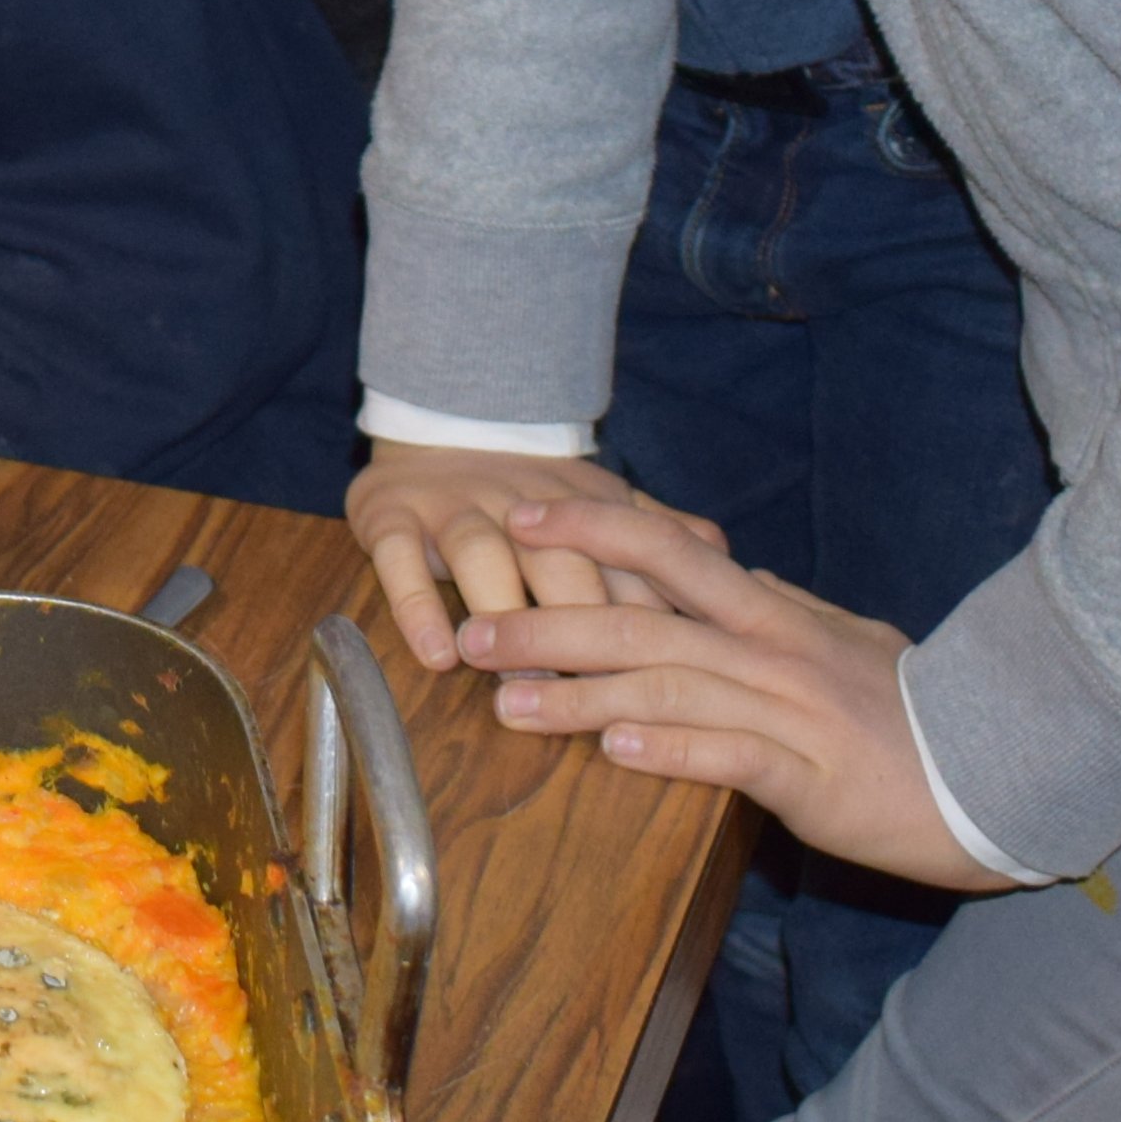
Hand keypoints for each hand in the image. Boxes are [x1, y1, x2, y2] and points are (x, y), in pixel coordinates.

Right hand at [346, 441, 651, 667]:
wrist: (442, 424)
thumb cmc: (535, 495)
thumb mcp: (601, 503)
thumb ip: (661, 534)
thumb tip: (730, 562)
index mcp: (581, 508)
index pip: (621, 566)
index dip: (644, 623)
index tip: (664, 682)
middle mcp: (521, 505)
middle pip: (559, 565)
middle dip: (576, 630)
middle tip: (587, 697)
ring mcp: (454, 507)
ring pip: (482, 557)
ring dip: (501, 616)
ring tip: (512, 677)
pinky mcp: (390, 513)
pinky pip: (398, 558)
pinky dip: (417, 607)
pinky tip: (438, 657)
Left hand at [455, 493, 1004, 891]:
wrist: (996, 774)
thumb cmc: (909, 713)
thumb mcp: (840, 642)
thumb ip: (779, 607)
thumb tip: (731, 570)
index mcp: (772, 613)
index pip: (669, 549)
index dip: (592, 526)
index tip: (520, 516)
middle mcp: (771, 650)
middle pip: (646, 617)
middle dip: (548, 622)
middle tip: (469, 633)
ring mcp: (789, 712)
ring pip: (669, 686)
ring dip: (579, 694)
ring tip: (506, 703)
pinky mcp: (810, 778)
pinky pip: (730, 757)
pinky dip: (670, 749)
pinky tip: (614, 749)